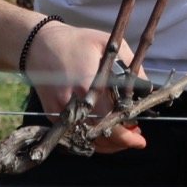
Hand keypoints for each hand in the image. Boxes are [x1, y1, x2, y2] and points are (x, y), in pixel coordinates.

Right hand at [23, 22, 147, 152]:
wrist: (39, 45)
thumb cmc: (76, 42)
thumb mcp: (107, 44)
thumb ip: (130, 65)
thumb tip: (147, 88)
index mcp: (89, 85)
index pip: (111, 121)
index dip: (127, 134)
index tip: (140, 138)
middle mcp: (73, 103)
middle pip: (100, 136)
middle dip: (121, 141)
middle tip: (136, 138)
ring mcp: (60, 112)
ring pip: (87, 140)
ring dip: (107, 143)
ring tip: (123, 137)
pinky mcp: (52, 115)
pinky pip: (74, 135)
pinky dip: (90, 137)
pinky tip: (103, 132)